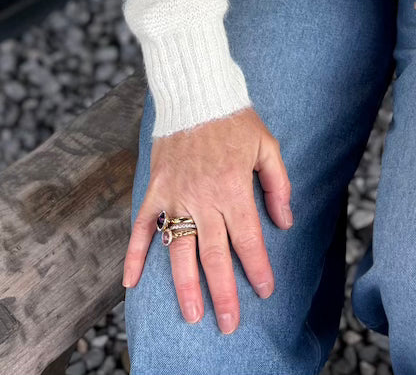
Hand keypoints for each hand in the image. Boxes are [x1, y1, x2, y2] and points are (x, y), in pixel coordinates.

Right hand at [122, 106, 292, 334]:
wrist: (195, 91)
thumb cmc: (234, 119)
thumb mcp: (267, 145)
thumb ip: (277, 184)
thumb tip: (285, 221)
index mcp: (233, 188)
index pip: (248, 238)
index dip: (258, 267)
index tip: (265, 290)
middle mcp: (203, 198)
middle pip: (214, 255)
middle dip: (223, 292)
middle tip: (228, 323)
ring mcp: (175, 196)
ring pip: (179, 250)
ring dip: (185, 286)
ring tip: (192, 314)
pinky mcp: (155, 190)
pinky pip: (141, 227)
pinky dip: (134, 255)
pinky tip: (131, 282)